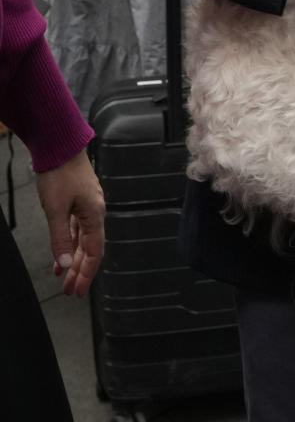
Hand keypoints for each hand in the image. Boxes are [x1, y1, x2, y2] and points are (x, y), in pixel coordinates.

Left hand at [34, 149, 104, 297]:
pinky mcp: (77, 200)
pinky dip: (68, 243)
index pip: (94, 252)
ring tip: (63, 277)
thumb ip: (60, 239)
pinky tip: (60, 253)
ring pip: (82, 239)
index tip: (79, 291)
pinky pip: (75, 228)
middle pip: (90, 248)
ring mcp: (86, 205)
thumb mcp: (55, 210)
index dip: (87, 273)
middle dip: (80, 270)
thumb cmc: (60, 173)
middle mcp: (94, 211)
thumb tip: (66, 265)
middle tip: (70, 290)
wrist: (59, 145)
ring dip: (73, 258)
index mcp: (95, 214)